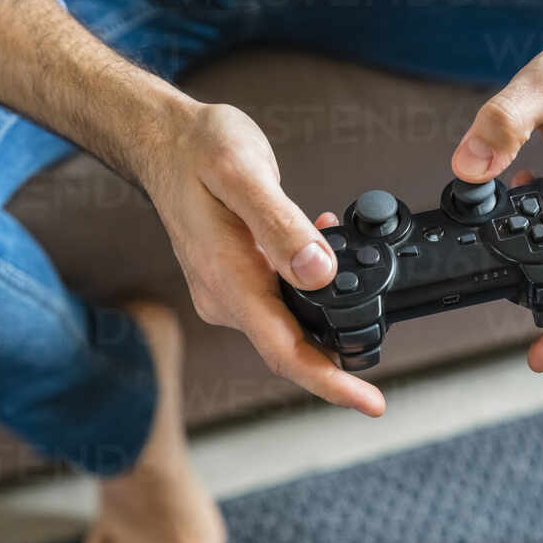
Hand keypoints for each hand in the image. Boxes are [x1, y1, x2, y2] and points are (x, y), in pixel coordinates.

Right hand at [145, 102, 384, 415]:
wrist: (162, 139)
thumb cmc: (197, 149)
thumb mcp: (242, 173)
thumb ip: (281, 226)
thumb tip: (320, 274)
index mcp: (228, 278)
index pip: (284, 351)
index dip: (331, 383)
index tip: (370, 403)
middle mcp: (224, 295)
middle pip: (289, 348)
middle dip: (338, 359)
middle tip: (380, 356)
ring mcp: (226, 289)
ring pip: (287, 323)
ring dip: (326, 315)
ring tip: (365, 287)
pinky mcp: (232, 278)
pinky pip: (278, 298)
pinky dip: (310, 289)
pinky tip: (327, 253)